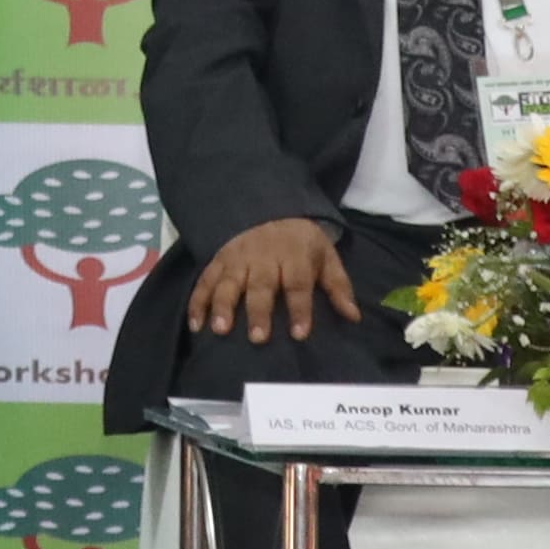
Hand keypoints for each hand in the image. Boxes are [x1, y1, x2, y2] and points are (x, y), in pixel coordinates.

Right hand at [189, 213, 358, 344]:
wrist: (270, 210)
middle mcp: (263, 258)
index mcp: (294, 256)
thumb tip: (354, 317)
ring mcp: (237, 259)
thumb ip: (339, 286)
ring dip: (222, 305)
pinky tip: (196, 324)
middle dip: (258, 311)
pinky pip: (205, 281)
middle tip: (258, 338)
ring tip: (220, 329)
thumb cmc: (302, 243)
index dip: (300, 309)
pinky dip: (197, 302)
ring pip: (228, 283)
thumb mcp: (326, 257)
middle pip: (260, 285)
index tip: (299, 334)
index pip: (297, 284)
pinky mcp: (219, 261)